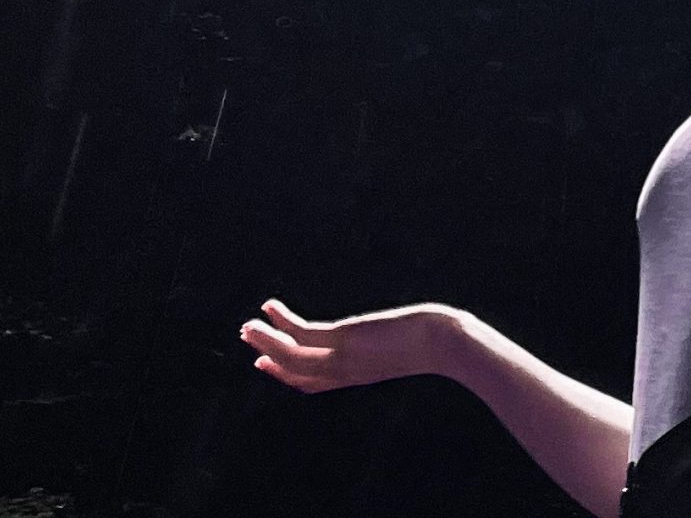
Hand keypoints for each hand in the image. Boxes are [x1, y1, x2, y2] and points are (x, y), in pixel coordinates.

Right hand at [239, 298, 455, 392]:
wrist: (444, 343)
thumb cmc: (438, 341)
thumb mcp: (413, 343)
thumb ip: (400, 340)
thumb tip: (412, 326)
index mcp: (356, 375)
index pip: (312, 382)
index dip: (286, 374)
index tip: (265, 362)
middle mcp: (343, 372)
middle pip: (295, 371)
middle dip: (269, 357)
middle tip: (249, 339)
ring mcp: (340, 359)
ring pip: (290, 355)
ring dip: (264, 340)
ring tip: (246, 326)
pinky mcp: (342, 341)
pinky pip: (301, 336)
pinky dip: (281, 323)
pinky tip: (269, 308)